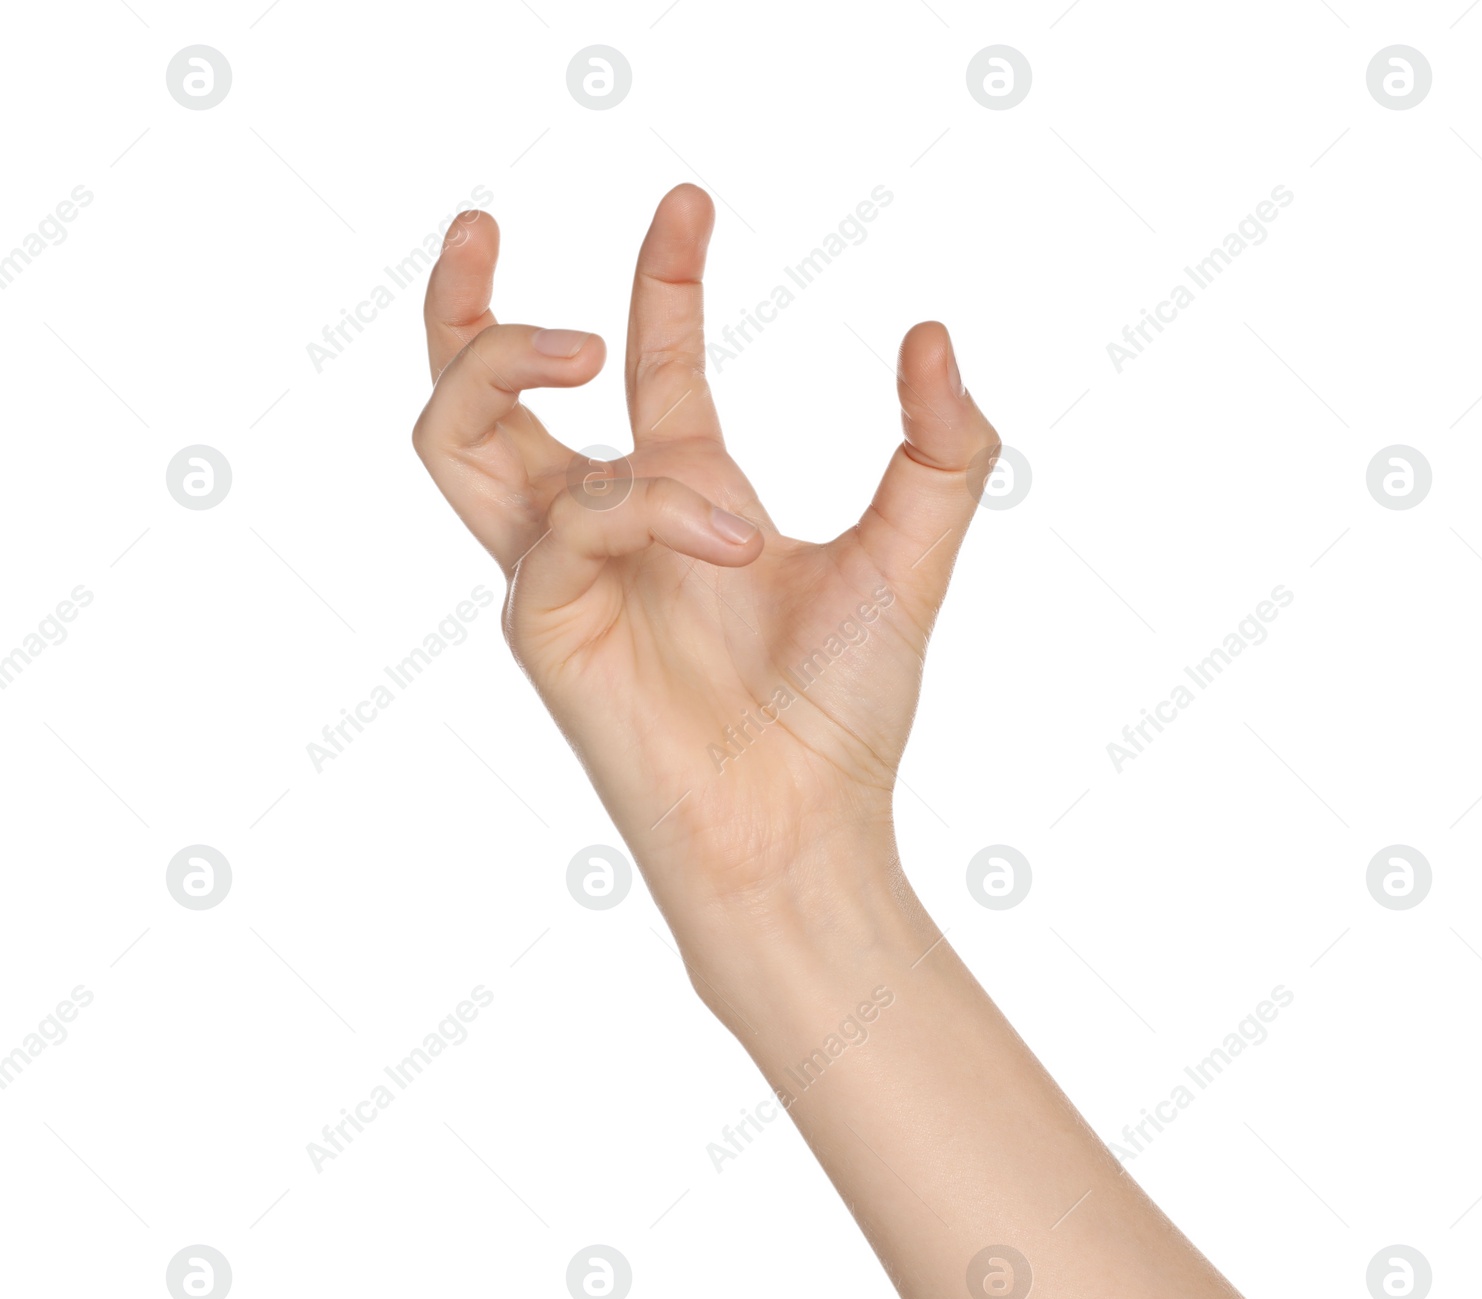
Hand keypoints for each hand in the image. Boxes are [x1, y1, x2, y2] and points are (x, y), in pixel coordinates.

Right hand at [413, 185, 998, 993]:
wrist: (806, 825)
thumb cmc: (841, 710)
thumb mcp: (910, 553)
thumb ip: (940, 447)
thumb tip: (933, 333)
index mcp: (683, 498)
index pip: (651, 365)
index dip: (664, 277)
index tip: (691, 202)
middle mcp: (606, 527)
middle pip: (481, 394)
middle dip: (466, 303)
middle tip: (487, 224)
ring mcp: (561, 575)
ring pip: (453, 437)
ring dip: (491, 362)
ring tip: (578, 342)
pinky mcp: (542, 624)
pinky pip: (563, 524)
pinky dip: (646, 508)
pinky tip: (729, 536)